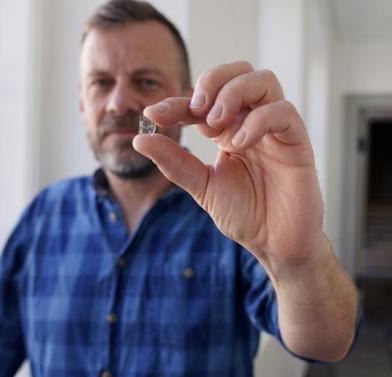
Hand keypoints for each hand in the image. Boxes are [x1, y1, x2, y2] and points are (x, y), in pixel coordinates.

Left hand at [133, 61, 325, 276]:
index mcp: (229, 131)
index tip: (153, 114)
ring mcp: (276, 130)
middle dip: (213, 81)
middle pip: (239, 72)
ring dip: (233, 93)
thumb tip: (140, 139)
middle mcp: (252, 123)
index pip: (204, 102)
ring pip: (263, 82)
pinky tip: (238, 144)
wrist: (275, 243)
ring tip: (215, 124)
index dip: (177, 102)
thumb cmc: (245, 214)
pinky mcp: (297, 142)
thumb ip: (175, 162)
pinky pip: (282, 112)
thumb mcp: (202, 186)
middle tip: (196, 110)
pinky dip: (257, 121)